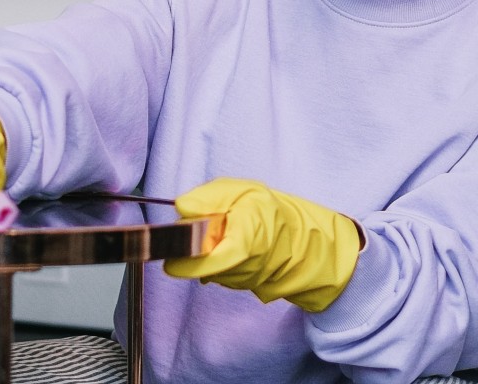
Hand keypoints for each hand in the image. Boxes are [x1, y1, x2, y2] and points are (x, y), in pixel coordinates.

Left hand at [163, 177, 361, 311]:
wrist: (307, 238)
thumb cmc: (274, 211)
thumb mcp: (243, 191)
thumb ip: (210, 198)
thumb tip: (182, 207)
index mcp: (244, 243)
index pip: (206, 263)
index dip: (184, 263)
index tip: (170, 260)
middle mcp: (244, 268)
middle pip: (203, 268)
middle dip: (196, 251)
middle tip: (204, 228)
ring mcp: (245, 281)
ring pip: (211, 273)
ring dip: (209, 256)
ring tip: (225, 234)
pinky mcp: (246, 286)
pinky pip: (222, 275)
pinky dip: (220, 262)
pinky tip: (232, 245)